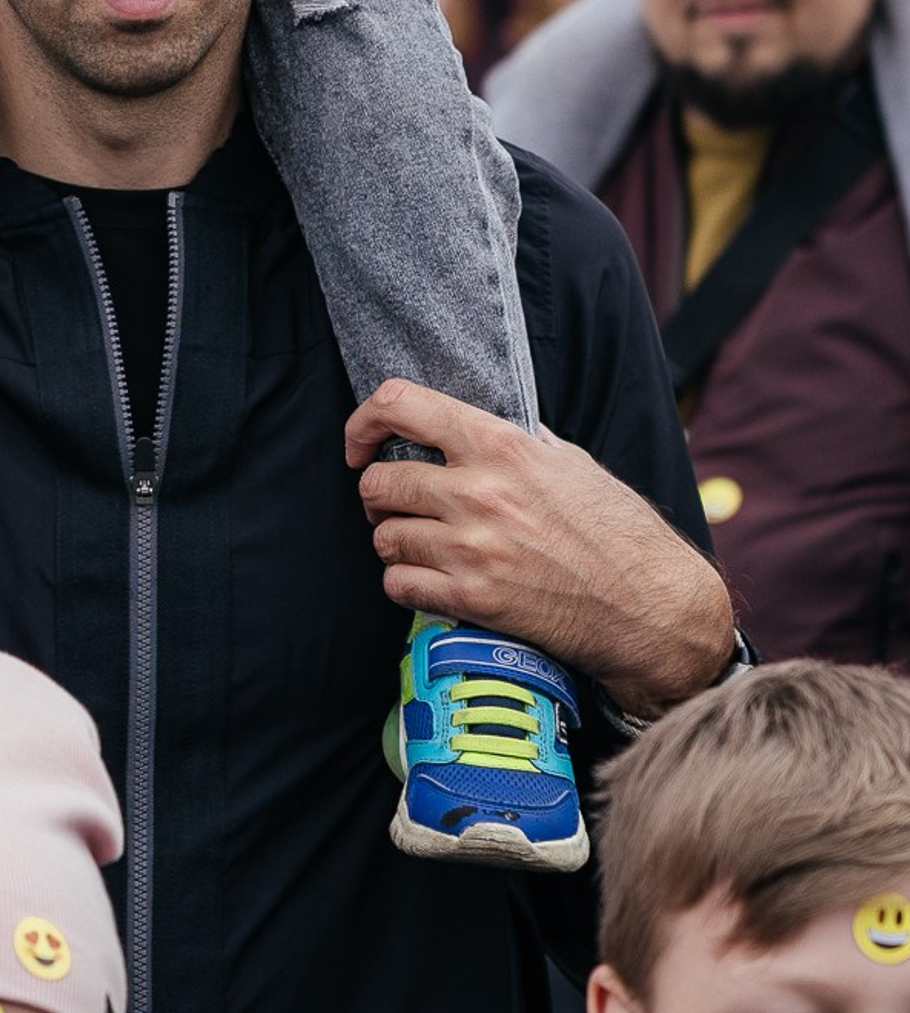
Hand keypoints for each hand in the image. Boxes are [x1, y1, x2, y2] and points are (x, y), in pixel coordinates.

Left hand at [345, 381, 736, 721]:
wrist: (653, 606)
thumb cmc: (618, 532)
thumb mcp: (570, 463)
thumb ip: (515, 441)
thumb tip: (468, 427)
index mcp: (501, 446)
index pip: (400, 406)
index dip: (364, 422)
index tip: (360, 444)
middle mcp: (479, 491)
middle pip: (378, 482)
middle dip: (379, 495)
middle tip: (398, 506)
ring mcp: (472, 547)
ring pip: (384, 536)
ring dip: (395, 541)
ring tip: (424, 545)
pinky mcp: (472, 598)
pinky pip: (397, 584)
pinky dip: (405, 584)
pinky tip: (429, 581)